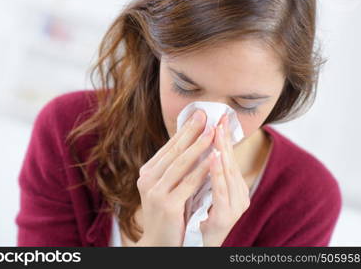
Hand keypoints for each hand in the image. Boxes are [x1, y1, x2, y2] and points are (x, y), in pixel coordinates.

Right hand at [136, 109, 216, 245]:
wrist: (160, 245)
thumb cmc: (168, 214)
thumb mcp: (167, 187)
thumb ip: (176, 168)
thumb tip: (195, 143)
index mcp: (148, 172)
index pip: (169, 147)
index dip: (185, 130)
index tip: (199, 114)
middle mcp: (148, 179)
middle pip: (174, 151)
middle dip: (192, 131)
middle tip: (207, 115)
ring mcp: (155, 192)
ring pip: (181, 164)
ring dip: (199, 146)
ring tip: (213, 131)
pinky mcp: (166, 205)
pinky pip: (188, 183)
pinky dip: (202, 169)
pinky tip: (213, 159)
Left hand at [200, 113, 250, 246]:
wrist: (189, 247)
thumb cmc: (194, 216)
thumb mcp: (200, 189)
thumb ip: (203, 170)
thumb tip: (197, 144)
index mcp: (232, 187)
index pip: (227, 157)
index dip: (223, 137)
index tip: (218, 117)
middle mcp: (238, 195)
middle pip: (230, 162)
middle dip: (223, 139)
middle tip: (218, 118)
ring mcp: (234, 206)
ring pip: (229, 174)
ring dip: (223, 151)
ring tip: (216, 132)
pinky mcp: (226, 218)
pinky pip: (221, 192)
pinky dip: (217, 173)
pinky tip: (214, 157)